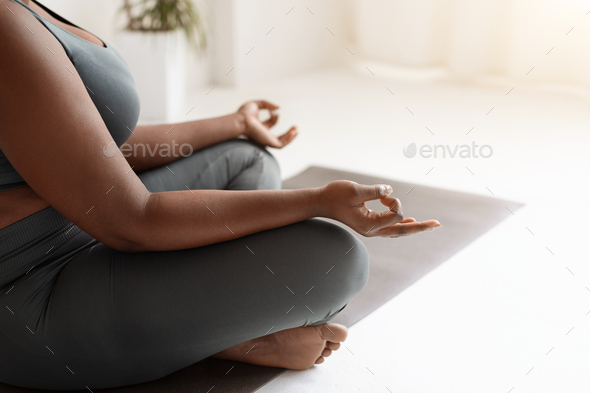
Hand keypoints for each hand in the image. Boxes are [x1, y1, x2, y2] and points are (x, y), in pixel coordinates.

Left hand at [236, 100, 297, 147]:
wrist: (241, 121)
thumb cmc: (244, 114)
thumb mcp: (256, 104)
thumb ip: (267, 104)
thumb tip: (278, 108)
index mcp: (259, 127)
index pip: (271, 123)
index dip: (274, 116)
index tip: (272, 110)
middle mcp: (263, 135)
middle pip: (278, 136)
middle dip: (287, 132)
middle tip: (295, 127)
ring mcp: (266, 140)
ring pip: (282, 142)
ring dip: (290, 136)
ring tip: (297, 129)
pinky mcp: (269, 143)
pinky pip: (281, 144)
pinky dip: (289, 139)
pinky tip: (294, 132)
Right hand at [318, 180, 440, 237]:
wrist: (320, 202)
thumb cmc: (335, 195)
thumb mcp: (355, 190)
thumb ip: (375, 191)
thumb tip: (390, 191)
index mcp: (369, 224)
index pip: (396, 215)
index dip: (394, 202)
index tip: (382, 195)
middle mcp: (372, 231)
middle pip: (402, 231)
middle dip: (421, 227)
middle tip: (438, 224)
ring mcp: (371, 230)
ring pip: (398, 231)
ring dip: (413, 227)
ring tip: (429, 225)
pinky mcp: (369, 225)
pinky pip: (390, 228)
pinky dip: (401, 224)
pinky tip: (410, 221)